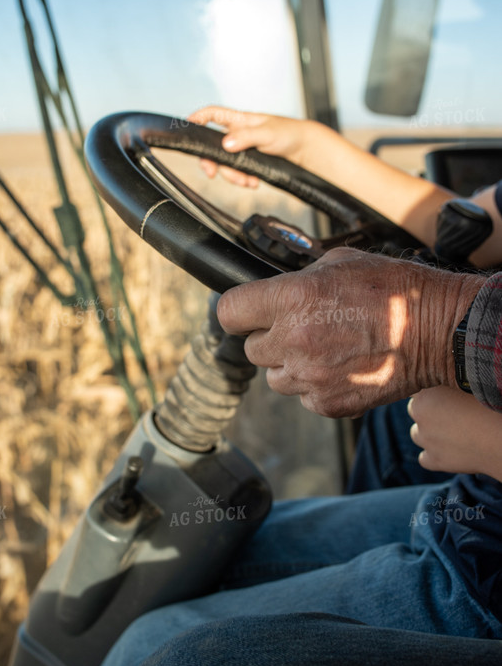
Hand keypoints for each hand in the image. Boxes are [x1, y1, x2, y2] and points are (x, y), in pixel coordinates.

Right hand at [187, 106, 311, 187]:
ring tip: (247, 182)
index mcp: (239, 121)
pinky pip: (239, 173)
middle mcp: (238, 134)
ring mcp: (243, 149)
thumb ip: (246, 138)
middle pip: (214, 147)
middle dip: (213, 162)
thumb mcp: (268, 134)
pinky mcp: (250, 163)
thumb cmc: (289, 134)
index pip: (213, 114)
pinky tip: (253, 183)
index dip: (198, 118)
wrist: (306, 151)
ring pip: (226, 164)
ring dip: (233, 176)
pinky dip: (243, 180)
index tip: (187, 126)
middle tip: (213, 174)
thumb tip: (225, 144)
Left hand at [216, 247, 483, 417]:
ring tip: (325, 349)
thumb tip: (276, 289)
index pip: (228, 312)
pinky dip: (316, 386)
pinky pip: (304, 397)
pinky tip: (341, 368)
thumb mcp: (340, 262)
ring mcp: (310, 377)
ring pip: (275, 377)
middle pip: (251, 349)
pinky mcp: (328, 404)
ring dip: (291, 365)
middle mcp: (294, 340)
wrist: (437, 330)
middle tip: (300, 328)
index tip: (246, 312)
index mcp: (292, 299)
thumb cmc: (394, 289)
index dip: (237, 311)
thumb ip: (299, 278)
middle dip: (270, 338)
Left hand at [408, 386, 501, 479]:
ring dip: (429, 433)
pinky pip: (424, 458)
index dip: (434, 392)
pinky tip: (448, 451)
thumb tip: (442, 382)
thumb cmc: (489, 406)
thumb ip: (448, 382)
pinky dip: (433, 455)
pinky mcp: (434, 460)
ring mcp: (425, 439)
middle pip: (415, 410)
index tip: (447, 396)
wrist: (501, 438)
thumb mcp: (466, 385)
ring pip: (417, 434)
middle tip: (450, 413)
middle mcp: (419, 414)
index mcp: (425, 392)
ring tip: (453, 432)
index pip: (418, 388)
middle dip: (428, 412)